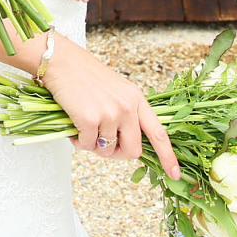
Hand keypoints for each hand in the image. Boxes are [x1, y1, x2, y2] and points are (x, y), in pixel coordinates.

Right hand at [42, 35, 179, 176]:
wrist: (61, 61)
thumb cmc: (85, 76)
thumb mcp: (117, 90)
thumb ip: (127, 113)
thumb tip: (127, 142)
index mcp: (137, 100)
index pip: (159, 133)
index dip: (168, 157)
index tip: (174, 174)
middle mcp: (127, 107)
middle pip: (133, 151)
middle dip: (118, 153)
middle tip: (102, 143)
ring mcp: (110, 114)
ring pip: (107, 150)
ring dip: (94, 145)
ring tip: (83, 127)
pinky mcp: (91, 119)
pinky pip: (88, 146)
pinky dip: (79, 142)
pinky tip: (73, 126)